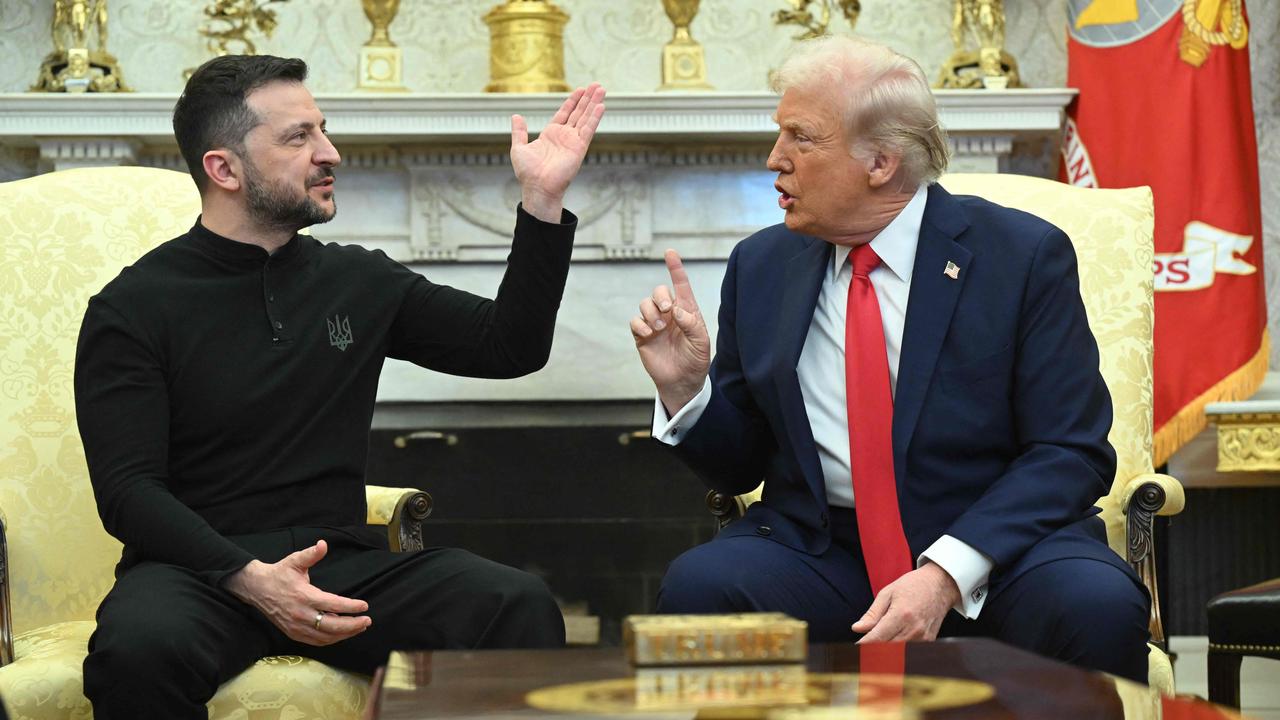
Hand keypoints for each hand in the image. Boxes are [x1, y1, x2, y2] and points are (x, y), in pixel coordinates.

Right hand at [222, 540, 370, 646]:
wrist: (257, 588)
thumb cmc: (279, 574)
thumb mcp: (295, 560)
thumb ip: (311, 554)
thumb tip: (323, 544)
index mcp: (304, 596)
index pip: (332, 605)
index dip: (350, 607)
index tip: (364, 605)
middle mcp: (301, 615)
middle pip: (331, 626)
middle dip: (352, 625)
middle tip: (367, 620)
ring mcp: (296, 627)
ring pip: (325, 637)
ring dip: (344, 634)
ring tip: (359, 627)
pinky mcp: (293, 633)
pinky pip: (316, 641)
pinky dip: (331, 639)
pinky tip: (342, 633)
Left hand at [510, 83, 606, 222]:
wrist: (537, 187)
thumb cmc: (528, 173)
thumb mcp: (519, 148)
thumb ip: (519, 132)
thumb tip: (516, 116)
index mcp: (551, 135)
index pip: (565, 113)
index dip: (572, 101)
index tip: (581, 90)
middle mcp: (564, 136)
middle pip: (578, 113)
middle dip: (587, 98)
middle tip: (597, 85)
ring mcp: (573, 141)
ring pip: (585, 118)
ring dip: (594, 103)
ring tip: (601, 89)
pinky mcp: (579, 148)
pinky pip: (588, 129)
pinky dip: (595, 117)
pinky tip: (601, 106)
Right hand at [631, 249, 711, 414]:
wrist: (682, 382)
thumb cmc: (695, 360)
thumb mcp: (701, 342)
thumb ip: (692, 324)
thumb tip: (676, 310)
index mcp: (687, 311)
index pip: (681, 285)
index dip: (675, 268)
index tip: (670, 252)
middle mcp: (670, 314)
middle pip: (659, 291)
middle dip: (660, 296)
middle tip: (666, 310)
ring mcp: (655, 324)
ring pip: (645, 304)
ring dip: (651, 312)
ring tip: (659, 328)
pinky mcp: (642, 336)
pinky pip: (635, 321)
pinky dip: (640, 324)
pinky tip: (649, 334)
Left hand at [851, 563, 960, 642]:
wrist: (941, 584)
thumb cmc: (913, 585)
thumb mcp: (888, 593)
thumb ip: (872, 613)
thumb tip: (857, 628)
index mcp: (901, 614)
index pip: (878, 637)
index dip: (864, 645)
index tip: (855, 648)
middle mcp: (913, 628)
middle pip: (887, 648)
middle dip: (873, 650)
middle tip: (862, 650)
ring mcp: (923, 637)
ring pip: (898, 652)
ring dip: (885, 651)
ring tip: (875, 648)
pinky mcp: (929, 640)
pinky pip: (910, 650)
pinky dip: (899, 650)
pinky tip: (891, 645)